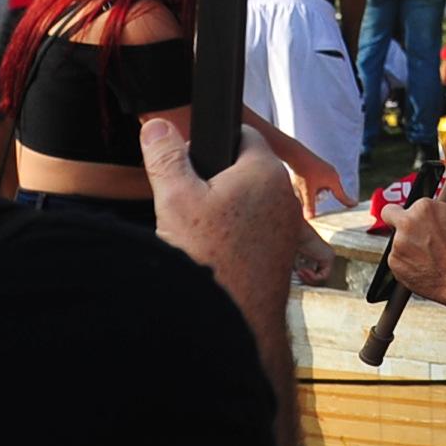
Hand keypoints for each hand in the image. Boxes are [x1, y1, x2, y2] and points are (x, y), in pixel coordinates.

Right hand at [142, 117, 302, 323]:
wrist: (234, 320)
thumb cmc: (208, 256)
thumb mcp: (174, 197)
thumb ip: (165, 156)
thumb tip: (157, 125)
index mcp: (266, 170)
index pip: (242, 135)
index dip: (210, 146)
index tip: (188, 167)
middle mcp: (285, 195)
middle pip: (244, 171)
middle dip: (215, 183)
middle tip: (188, 208)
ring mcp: (287, 227)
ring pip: (249, 204)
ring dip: (224, 213)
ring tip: (198, 236)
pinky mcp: (282, 254)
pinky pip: (255, 233)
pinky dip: (236, 238)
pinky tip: (214, 255)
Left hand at [283, 138, 353, 210]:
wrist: (295, 154)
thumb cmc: (303, 171)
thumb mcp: (306, 191)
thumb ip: (309, 205)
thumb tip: (310, 219)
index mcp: (333, 180)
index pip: (341, 195)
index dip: (347, 202)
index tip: (355, 205)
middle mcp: (332, 174)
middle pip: (329, 191)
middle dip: (319, 195)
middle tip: (307, 192)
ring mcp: (326, 169)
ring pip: (322, 186)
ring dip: (313, 189)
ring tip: (302, 184)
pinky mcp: (319, 166)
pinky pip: (318, 179)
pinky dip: (311, 183)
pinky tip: (302, 179)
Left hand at [383, 194, 445, 302]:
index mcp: (424, 208)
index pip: (408, 204)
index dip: (415, 213)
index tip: (420, 220)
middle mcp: (407, 223)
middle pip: (389, 215)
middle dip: (396, 219)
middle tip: (409, 230)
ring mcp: (397, 244)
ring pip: (396, 241)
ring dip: (407, 246)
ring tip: (426, 255)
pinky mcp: (394, 262)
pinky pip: (397, 260)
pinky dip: (406, 263)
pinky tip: (422, 265)